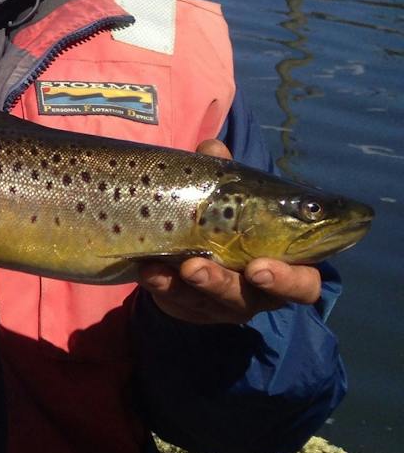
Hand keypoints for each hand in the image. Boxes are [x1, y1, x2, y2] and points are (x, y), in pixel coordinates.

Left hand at [138, 138, 323, 323]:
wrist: (183, 250)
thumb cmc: (221, 217)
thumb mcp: (224, 195)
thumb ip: (222, 173)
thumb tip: (212, 146)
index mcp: (283, 265)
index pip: (304, 283)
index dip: (291, 280)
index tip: (262, 266)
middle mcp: (259, 291)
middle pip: (265, 299)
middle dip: (247, 284)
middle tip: (242, 270)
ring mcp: (223, 301)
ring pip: (219, 300)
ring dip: (204, 282)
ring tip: (187, 265)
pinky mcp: (190, 306)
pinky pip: (177, 300)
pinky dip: (163, 284)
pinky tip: (149, 270)